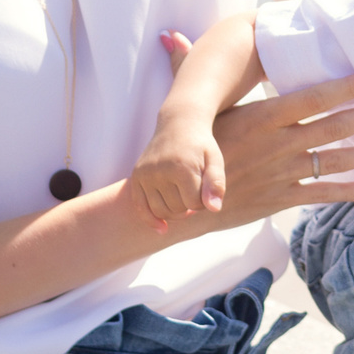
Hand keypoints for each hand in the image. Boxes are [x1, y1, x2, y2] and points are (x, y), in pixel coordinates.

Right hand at [127, 95, 223, 230]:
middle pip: (177, 209)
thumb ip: (216, 184)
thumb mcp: (215, 160)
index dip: (204, 202)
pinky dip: (150, 219)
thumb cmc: (201, 145)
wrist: (178, 124)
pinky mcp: (136, 176)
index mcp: (182, 167)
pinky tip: (162, 229)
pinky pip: (140, 206)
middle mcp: (160, 171)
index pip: (195, 204)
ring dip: (174, 212)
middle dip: (189, 207)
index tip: (207, 190)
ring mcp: (145, 174)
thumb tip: (214, 209)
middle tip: (196, 193)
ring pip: (160, 211)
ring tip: (184, 200)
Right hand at [157, 32, 353, 232]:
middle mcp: (277, 144)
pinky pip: (322, 195)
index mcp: (261, 117)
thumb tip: (172, 36)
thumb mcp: (195, 109)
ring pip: (335, 162)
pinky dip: (350, 192)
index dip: (346, 87)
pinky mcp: (280, 199)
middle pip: (334, 127)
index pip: (312, 98)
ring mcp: (281, 173)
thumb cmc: (190, 148)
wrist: (179, 202)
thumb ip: (189, 69)